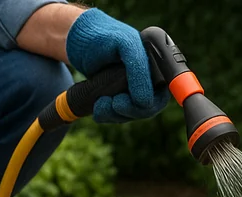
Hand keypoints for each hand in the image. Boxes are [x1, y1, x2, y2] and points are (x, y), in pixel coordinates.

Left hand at [65, 8, 168, 122]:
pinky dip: (108, 115)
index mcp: (156, 68)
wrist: (79, 40)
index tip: (136, 103)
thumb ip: (139, 70)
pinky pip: (118, 116)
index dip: (152, 104)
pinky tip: (98, 105)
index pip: (162, 95)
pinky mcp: (117, 98)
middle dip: (130, 110)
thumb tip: (145, 102)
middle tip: (114, 102)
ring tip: (101, 101)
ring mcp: (132, 91)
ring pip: (131, 115)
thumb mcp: (126, 45)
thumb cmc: (105, 36)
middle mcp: (147, 81)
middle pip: (148, 109)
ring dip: (116, 114)